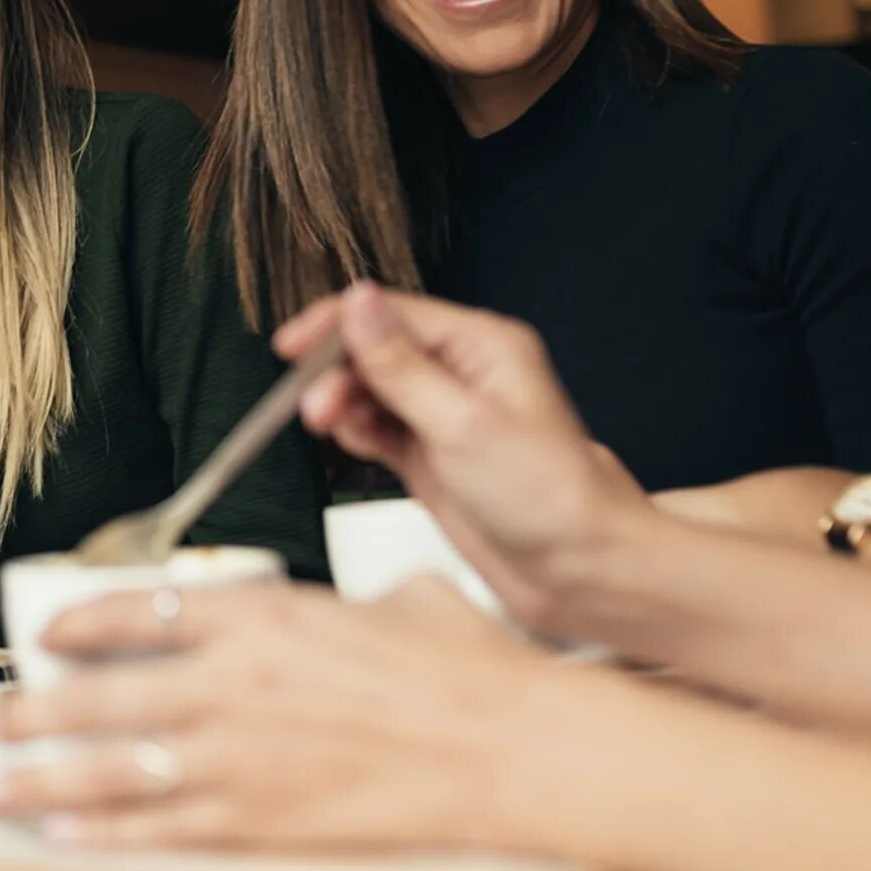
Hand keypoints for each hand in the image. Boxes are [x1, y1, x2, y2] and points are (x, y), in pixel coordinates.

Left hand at [0, 578, 574, 852]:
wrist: (508, 744)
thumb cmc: (466, 669)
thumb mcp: (399, 599)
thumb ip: (350, 604)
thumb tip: (357, 607)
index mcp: (263, 613)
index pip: (141, 607)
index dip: (81, 621)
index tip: (49, 632)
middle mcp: (234, 680)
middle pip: (104, 691)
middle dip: (37, 708)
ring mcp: (242, 754)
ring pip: (113, 765)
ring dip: (43, 777)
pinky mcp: (264, 818)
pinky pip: (164, 826)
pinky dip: (107, 832)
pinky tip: (64, 834)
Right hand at [282, 283, 646, 633]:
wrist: (578, 569)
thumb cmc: (548, 496)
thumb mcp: (462, 424)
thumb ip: (400, 365)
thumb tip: (358, 302)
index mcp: (482, 346)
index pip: (393, 313)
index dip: (337, 324)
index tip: (292, 346)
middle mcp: (461, 372)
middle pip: (374, 349)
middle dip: (337, 373)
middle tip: (314, 410)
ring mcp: (443, 414)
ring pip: (369, 389)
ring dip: (342, 404)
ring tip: (331, 429)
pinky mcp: (430, 454)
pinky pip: (376, 428)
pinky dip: (356, 432)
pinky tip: (353, 444)